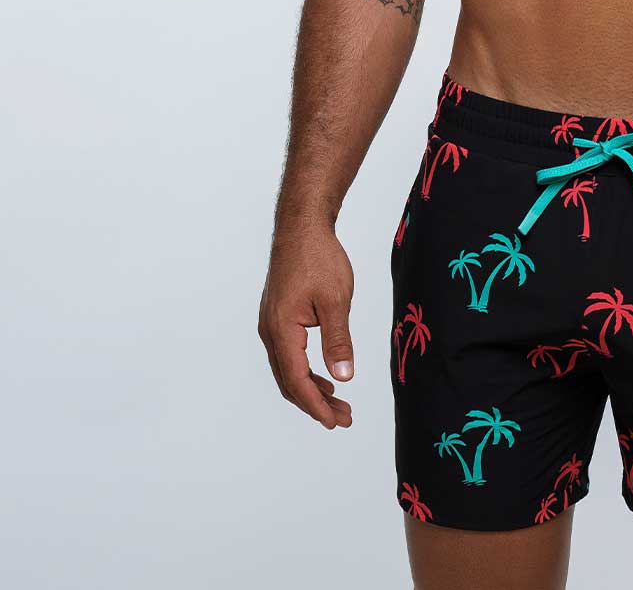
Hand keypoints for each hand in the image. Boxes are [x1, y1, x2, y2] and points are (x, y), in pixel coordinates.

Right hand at [258, 223, 355, 429]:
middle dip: (316, 403)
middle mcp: (270, 332)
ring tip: (339, 402)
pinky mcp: (278, 317)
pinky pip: (290, 355)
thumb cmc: (319, 258)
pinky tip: (326, 376)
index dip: (316, 405)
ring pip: (289, 369)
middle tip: (344, 418)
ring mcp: (272, 325)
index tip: (335, 422)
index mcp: (281, 331)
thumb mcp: (336, 300)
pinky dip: (306, 371)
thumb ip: (338, 341)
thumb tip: (344, 378)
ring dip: (312, 388)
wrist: (301, 227)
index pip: (297, 381)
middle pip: (290, 381)